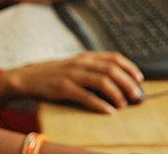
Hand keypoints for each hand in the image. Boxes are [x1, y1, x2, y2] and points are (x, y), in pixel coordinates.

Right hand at [3, 52, 143, 113]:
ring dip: (117, 93)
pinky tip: (108, 111)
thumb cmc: (55, 74)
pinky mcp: (63, 88)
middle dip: (128, 83)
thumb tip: (117, 79)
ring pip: (101, 81)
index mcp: (85, 57)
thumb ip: (93, 68)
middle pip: (111, 69)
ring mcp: (72, 74)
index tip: (139, 79)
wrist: (28, 78)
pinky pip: (85, 96)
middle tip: (136, 96)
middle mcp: (80, 63)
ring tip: (124, 104)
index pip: (113, 57)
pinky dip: (100, 104)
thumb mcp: (75, 66)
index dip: (130, 67)